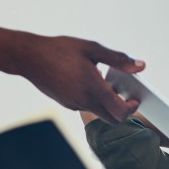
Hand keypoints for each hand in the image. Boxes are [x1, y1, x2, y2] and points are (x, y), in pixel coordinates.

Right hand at [0, 24, 142, 123]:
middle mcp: (84, 101)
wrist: (28, 57)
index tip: (135, 98)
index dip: (131, 108)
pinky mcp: (66, 104)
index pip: (120, 112)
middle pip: (112, 119)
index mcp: (93, 88)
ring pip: (98, 112)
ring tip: (107, 83)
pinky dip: (94, 100)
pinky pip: (86, 106)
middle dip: (123, 110)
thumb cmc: (58, 50)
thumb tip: (140, 66)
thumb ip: (118, 59)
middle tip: (127, 96)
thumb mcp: (92, 49)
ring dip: (107, 103)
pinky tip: (90, 82)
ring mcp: (74, 105)